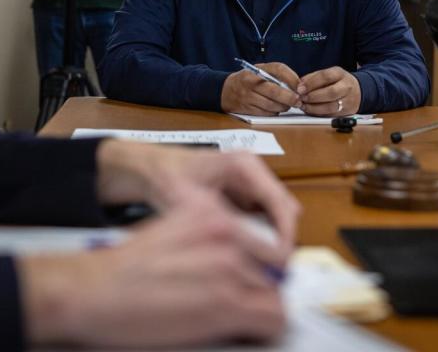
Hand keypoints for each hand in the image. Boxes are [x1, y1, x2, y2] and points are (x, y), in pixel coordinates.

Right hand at [17, 190, 285, 346]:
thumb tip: (237, 260)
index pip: (262, 238)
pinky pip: (273, 316)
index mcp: (211, 211)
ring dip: (261, 309)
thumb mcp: (171, 233)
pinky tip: (248, 330)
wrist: (92, 290)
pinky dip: (266, 327)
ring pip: (275, 293)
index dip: (260, 265)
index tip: (256, 278)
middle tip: (243, 304)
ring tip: (236, 319)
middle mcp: (226, 231)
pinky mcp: (226, 302)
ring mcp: (229, 266)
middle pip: (272, 267)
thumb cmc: (121, 270)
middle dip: (261, 287)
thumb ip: (208, 240)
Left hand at [95, 140, 300, 256]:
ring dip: (273, 242)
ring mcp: (251, 184)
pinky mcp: (246, 197)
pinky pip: (263, 221)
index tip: (280, 260)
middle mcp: (253, 172)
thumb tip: (241, 248)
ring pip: (277, 217)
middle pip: (283, 209)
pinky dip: (261, 239)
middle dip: (281, 240)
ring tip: (262, 269)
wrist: (152, 170)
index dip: (284, 232)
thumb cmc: (166, 178)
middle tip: (274, 272)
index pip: (278, 200)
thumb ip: (216, 221)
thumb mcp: (188, 201)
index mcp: (244, 164)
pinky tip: (249, 258)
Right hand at [221, 62, 300, 114]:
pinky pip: (265, 113)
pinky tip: (275, 109)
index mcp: (257, 69)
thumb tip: (297, 86)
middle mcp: (251, 81)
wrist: (225, 90)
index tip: (301, 87)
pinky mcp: (246, 108)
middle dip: (290, 98)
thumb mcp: (260, 71)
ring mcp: (247, 96)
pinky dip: (274, 112)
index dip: (292, 78)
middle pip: (275, 91)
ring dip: (283, 107)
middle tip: (298, 101)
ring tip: (287, 105)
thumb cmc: (248, 80)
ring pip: (271, 105)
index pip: (278, 69)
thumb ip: (277, 75)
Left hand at [298, 66, 360, 116]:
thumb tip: (299, 84)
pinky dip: (319, 114)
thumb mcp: (329, 74)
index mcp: (340, 74)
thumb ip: (313, 78)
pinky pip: (331, 115)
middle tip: (301, 98)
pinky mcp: (346, 112)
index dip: (311, 83)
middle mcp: (346, 87)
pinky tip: (310, 111)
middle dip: (313, 97)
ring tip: (304, 106)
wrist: (359, 91)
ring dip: (314, 108)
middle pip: (330, 92)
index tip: (300, 88)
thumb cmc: (339, 82)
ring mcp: (348, 100)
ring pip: (331, 106)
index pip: (326, 76)